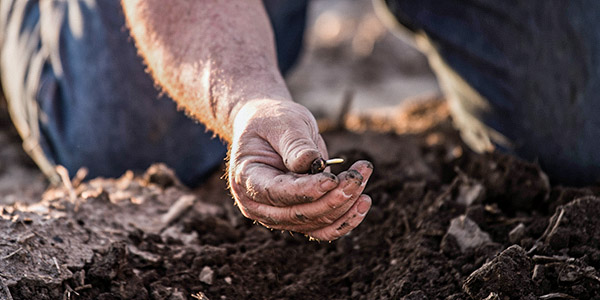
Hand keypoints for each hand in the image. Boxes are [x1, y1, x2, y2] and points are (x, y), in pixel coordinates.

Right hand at [228, 99, 372, 240]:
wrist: (270, 128)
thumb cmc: (273, 121)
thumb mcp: (283, 122)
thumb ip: (294, 143)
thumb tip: (311, 163)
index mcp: (246, 178)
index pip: (275, 193)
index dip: (305, 190)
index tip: (332, 179)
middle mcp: (258, 204)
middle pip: (298, 214)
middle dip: (332, 197)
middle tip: (358, 175)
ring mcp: (277, 215)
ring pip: (316, 223)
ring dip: (345, 204)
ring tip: (363, 175)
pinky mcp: (298, 218)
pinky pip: (324, 230)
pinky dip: (346, 219)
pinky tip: (364, 202)